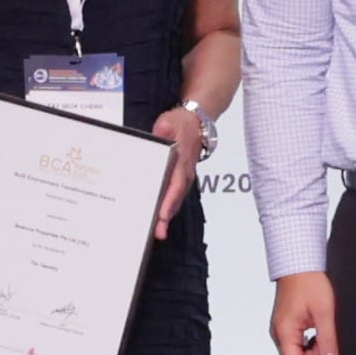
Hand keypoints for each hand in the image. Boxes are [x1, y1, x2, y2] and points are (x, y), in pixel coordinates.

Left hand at [150, 101, 207, 235]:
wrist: (198, 121)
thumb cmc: (182, 123)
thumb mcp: (171, 120)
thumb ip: (165, 126)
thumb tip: (161, 130)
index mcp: (182, 161)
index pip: (176, 184)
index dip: (169, 200)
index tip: (162, 214)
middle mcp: (185, 173)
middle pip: (176, 198)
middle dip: (167, 216)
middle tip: (159, 233)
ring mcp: (184, 177)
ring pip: (176, 200)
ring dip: (167, 216)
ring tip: (157, 233)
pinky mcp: (180, 179)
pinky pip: (174, 196)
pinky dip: (167, 208)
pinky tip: (158, 219)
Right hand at [271, 269, 338, 354]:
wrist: (300, 263)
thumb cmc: (308, 282)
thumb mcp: (324, 312)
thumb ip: (327, 339)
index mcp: (284, 332)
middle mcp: (279, 332)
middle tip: (329, 347)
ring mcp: (281, 328)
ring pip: (295, 352)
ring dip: (312, 351)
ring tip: (325, 337)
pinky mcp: (286, 323)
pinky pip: (295, 342)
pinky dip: (308, 343)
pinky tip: (319, 332)